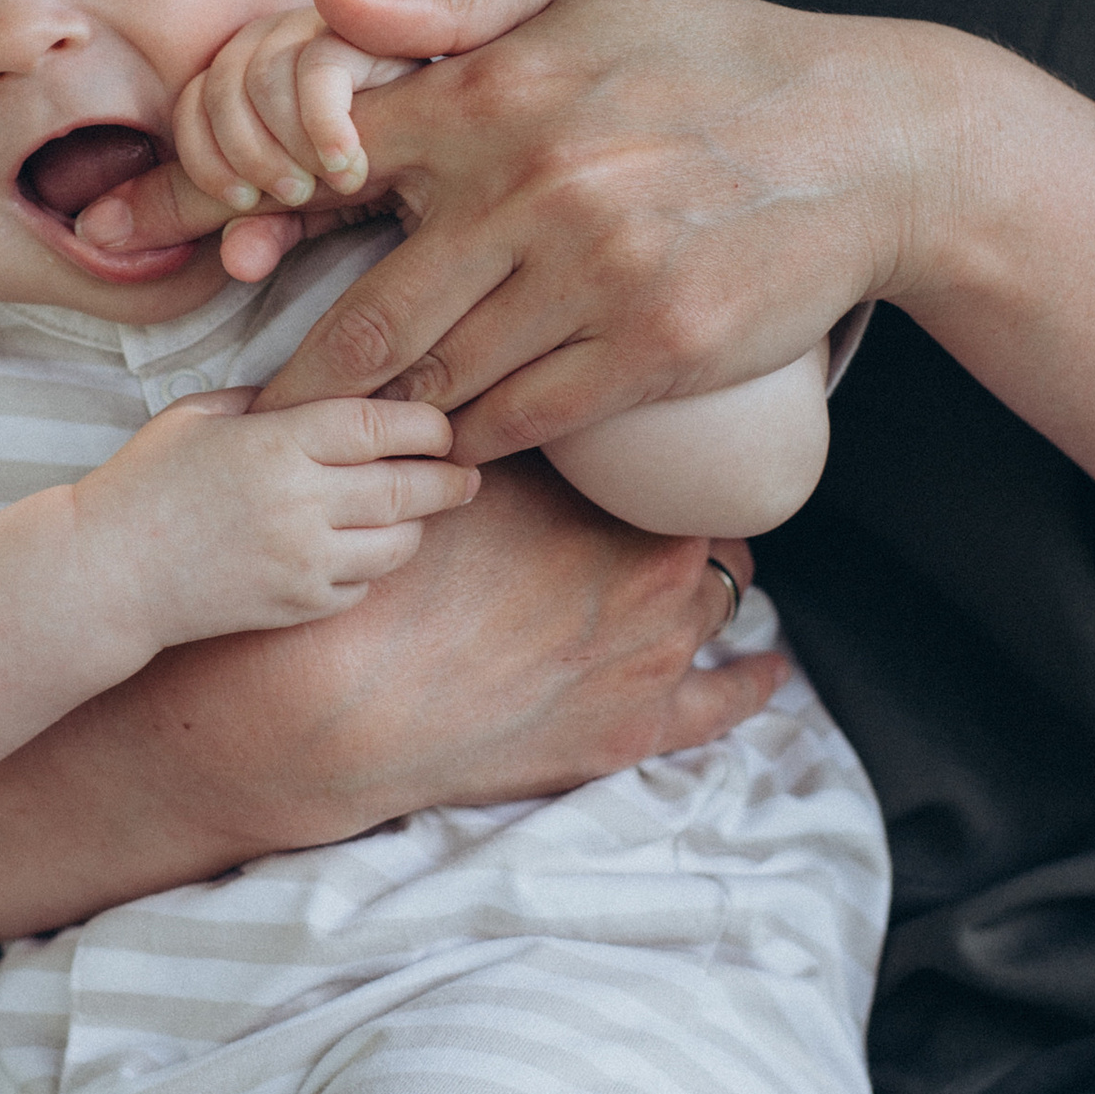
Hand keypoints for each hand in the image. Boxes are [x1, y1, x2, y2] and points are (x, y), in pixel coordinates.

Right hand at [77, 386, 478, 647]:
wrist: (104, 574)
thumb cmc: (144, 482)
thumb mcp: (198, 415)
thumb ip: (268, 398)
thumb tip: (332, 387)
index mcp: (276, 444)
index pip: (381, 427)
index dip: (425, 423)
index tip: (440, 423)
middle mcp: (299, 505)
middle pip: (408, 488)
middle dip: (449, 478)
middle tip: (467, 473)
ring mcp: (302, 563)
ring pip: (399, 545)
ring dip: (417, 525)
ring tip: (420, 508)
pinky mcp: (296, 607)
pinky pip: (363, 587)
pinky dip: (371, 567)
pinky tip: (360, 547)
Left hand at [82, 0, 957, 461]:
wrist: (873, 141)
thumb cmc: (715, 53)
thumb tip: (330, 3)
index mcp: (495, 95)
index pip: (321, 161)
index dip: (240, 210)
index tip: (190, 257)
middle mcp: (532, 190)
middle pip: (367, 316)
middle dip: (297, 377)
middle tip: (253, 417)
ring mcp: (592, 279)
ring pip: (441, 381)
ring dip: (387, 416)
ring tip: (342, 443)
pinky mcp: (650, 352)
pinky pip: (521, 419)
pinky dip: (473, 439)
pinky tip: (452, 440)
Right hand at [127, 451, 781, 856]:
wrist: (329, 715)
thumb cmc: (373, 588)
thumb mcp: (420, 472)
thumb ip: (481, 421)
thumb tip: (502, 360)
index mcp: (601, 498)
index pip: (667, 451)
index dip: (655, 441)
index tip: (651, 432)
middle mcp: (645, 570)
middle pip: (703, 517)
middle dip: (683, 505)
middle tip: (660, 496)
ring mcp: (650, 658)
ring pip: (721, 599)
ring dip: (707, 581)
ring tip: (695, 566)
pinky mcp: (633, 733)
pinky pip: (724, 704)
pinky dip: (749, 682)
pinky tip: (766, 667)